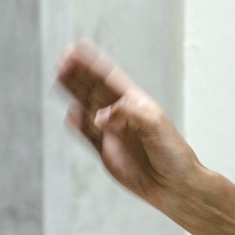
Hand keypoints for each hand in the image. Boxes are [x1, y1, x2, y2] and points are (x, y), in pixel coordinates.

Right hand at [57, 41, 200, 208]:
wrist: (175, 186)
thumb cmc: (173, 154)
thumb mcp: (156, 126)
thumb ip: (127, 115)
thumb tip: (99, 116)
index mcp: (135, 102)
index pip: (109, 77)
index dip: (92, 63)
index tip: (77, 48)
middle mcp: (120, 114)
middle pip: (93, 88)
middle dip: (78, 73)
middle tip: (62, 59)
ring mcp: (111, 132)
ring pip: (86, 107)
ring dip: (72, 93)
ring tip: (58, 77)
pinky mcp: (105, 152)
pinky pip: (87, 135)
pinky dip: (77, 125)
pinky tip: (70, 114)